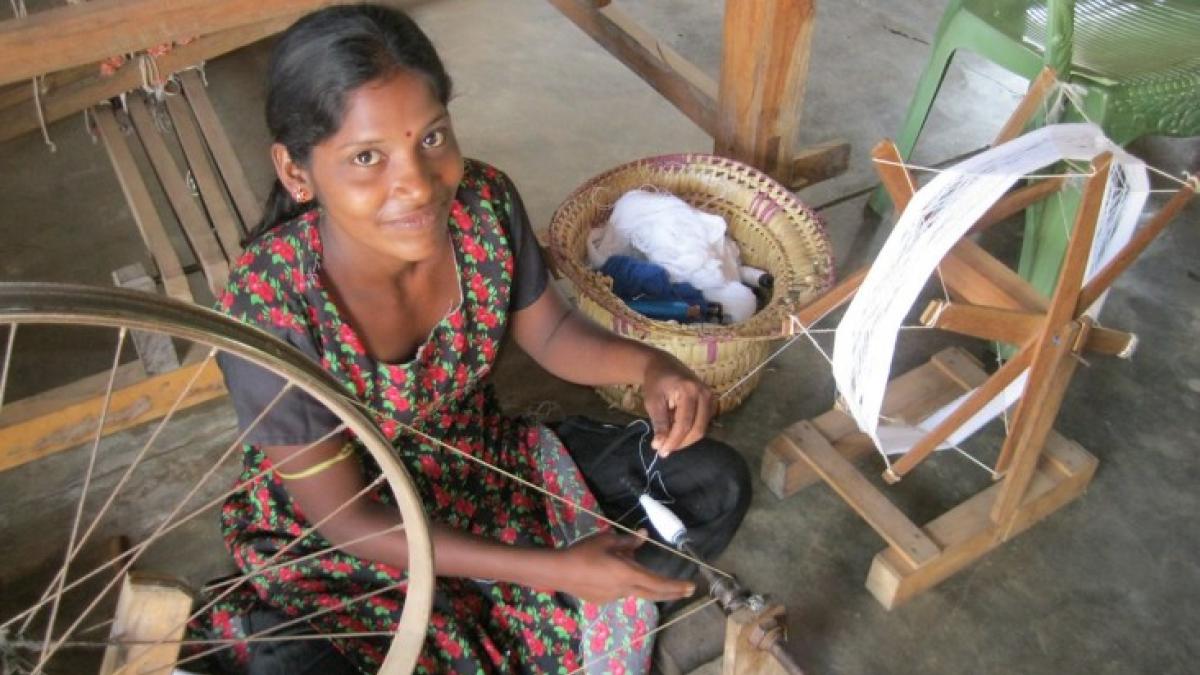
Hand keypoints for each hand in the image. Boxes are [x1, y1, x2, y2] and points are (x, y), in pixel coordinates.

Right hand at [556, 531, 694, 604]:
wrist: (560, 571)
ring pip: (636, 589)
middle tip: (686, 591)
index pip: (659, 583)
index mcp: (629, 574)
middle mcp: (626, 589)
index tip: (691, 587)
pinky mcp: (603, 600)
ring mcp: (614, 597)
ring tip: (627, 562)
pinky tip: (609, 571)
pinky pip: (620, 590)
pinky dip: (625, 582)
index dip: (676, 586)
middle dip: (672, 592)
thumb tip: (643, 535)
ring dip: (643, 581)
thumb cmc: (585, 552)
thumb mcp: (608, 541)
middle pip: (654, 593)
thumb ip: (628, 542)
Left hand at [641, 353, 713, 455]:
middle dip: (681, 443)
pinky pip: (703, 423)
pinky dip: (690, 431)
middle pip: (698, 429)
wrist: (664, 366)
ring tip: (668, 439)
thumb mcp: (653, 402)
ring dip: (685, 439)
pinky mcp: (711, 402)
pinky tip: (676, 430)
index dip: (674, 440)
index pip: (685, 423)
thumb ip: (659, 424)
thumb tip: (659, 446)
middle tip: (664, 450)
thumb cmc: (656, 383)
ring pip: (702, 429)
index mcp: (689, 390)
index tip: (661, 452)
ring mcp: (711, 397)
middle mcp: (705, 394)